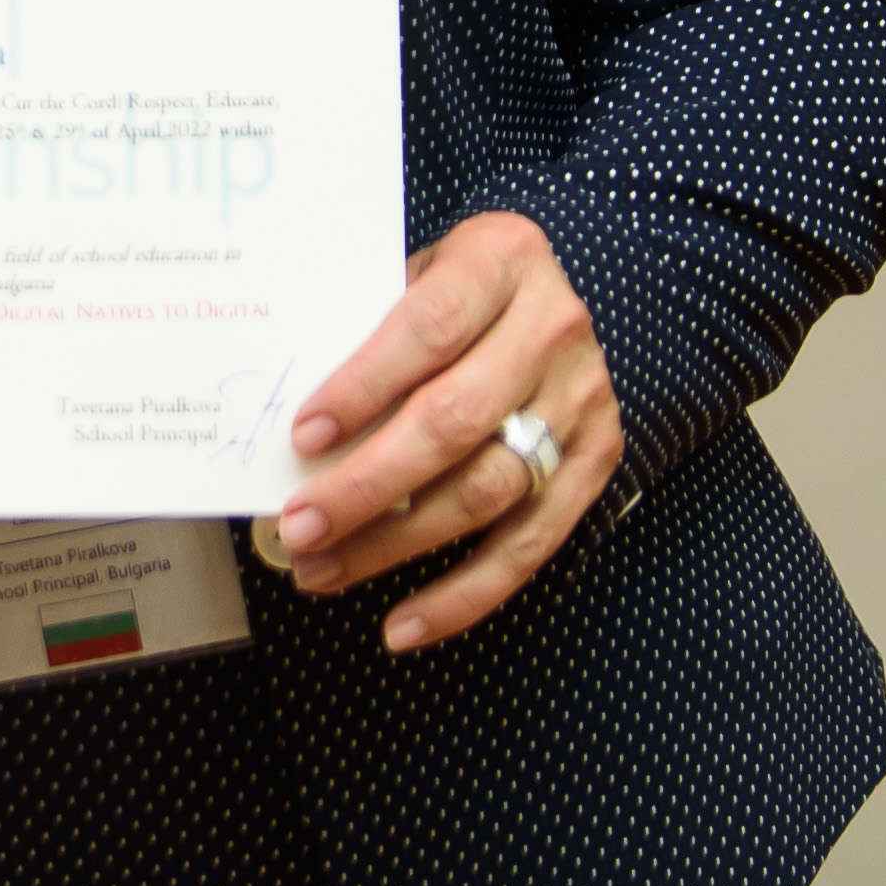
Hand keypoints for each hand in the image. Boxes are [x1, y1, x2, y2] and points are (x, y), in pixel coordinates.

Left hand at [269, 212, 620, 653]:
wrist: (574, 292)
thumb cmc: (468, 287)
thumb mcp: (424, 270)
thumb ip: (372, 326)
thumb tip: (290, 415)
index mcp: (500, 261)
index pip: (429, 329)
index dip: (364, 386)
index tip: (303, 435)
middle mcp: (550, 332)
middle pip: (454, 423)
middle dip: (367, 485)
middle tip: (299, 525)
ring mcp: (580, 403)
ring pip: (486, 493)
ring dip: (396, 545)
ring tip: (323, 569)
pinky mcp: (595, 465)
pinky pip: (528, 546)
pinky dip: (463, 595)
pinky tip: (403, 624)